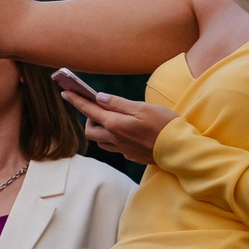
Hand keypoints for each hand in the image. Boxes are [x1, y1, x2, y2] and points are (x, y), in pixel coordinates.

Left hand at [60, 85, 174, 163]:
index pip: (89, 110)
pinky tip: (123, 133)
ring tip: (110, 120)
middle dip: (89, 119)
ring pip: (101, 142)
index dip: (76, 100)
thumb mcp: (143, 108)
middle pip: (90, 130)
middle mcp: (116, 139)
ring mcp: (124, 150)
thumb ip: (119, 104)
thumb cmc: (166, 125)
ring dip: (99, 130)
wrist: (183, 150)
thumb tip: (99, 98)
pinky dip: (113, 139)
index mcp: (115, 125)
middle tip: (99, 108)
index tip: (65, 92)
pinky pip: (115, 148)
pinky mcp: (133, 156)